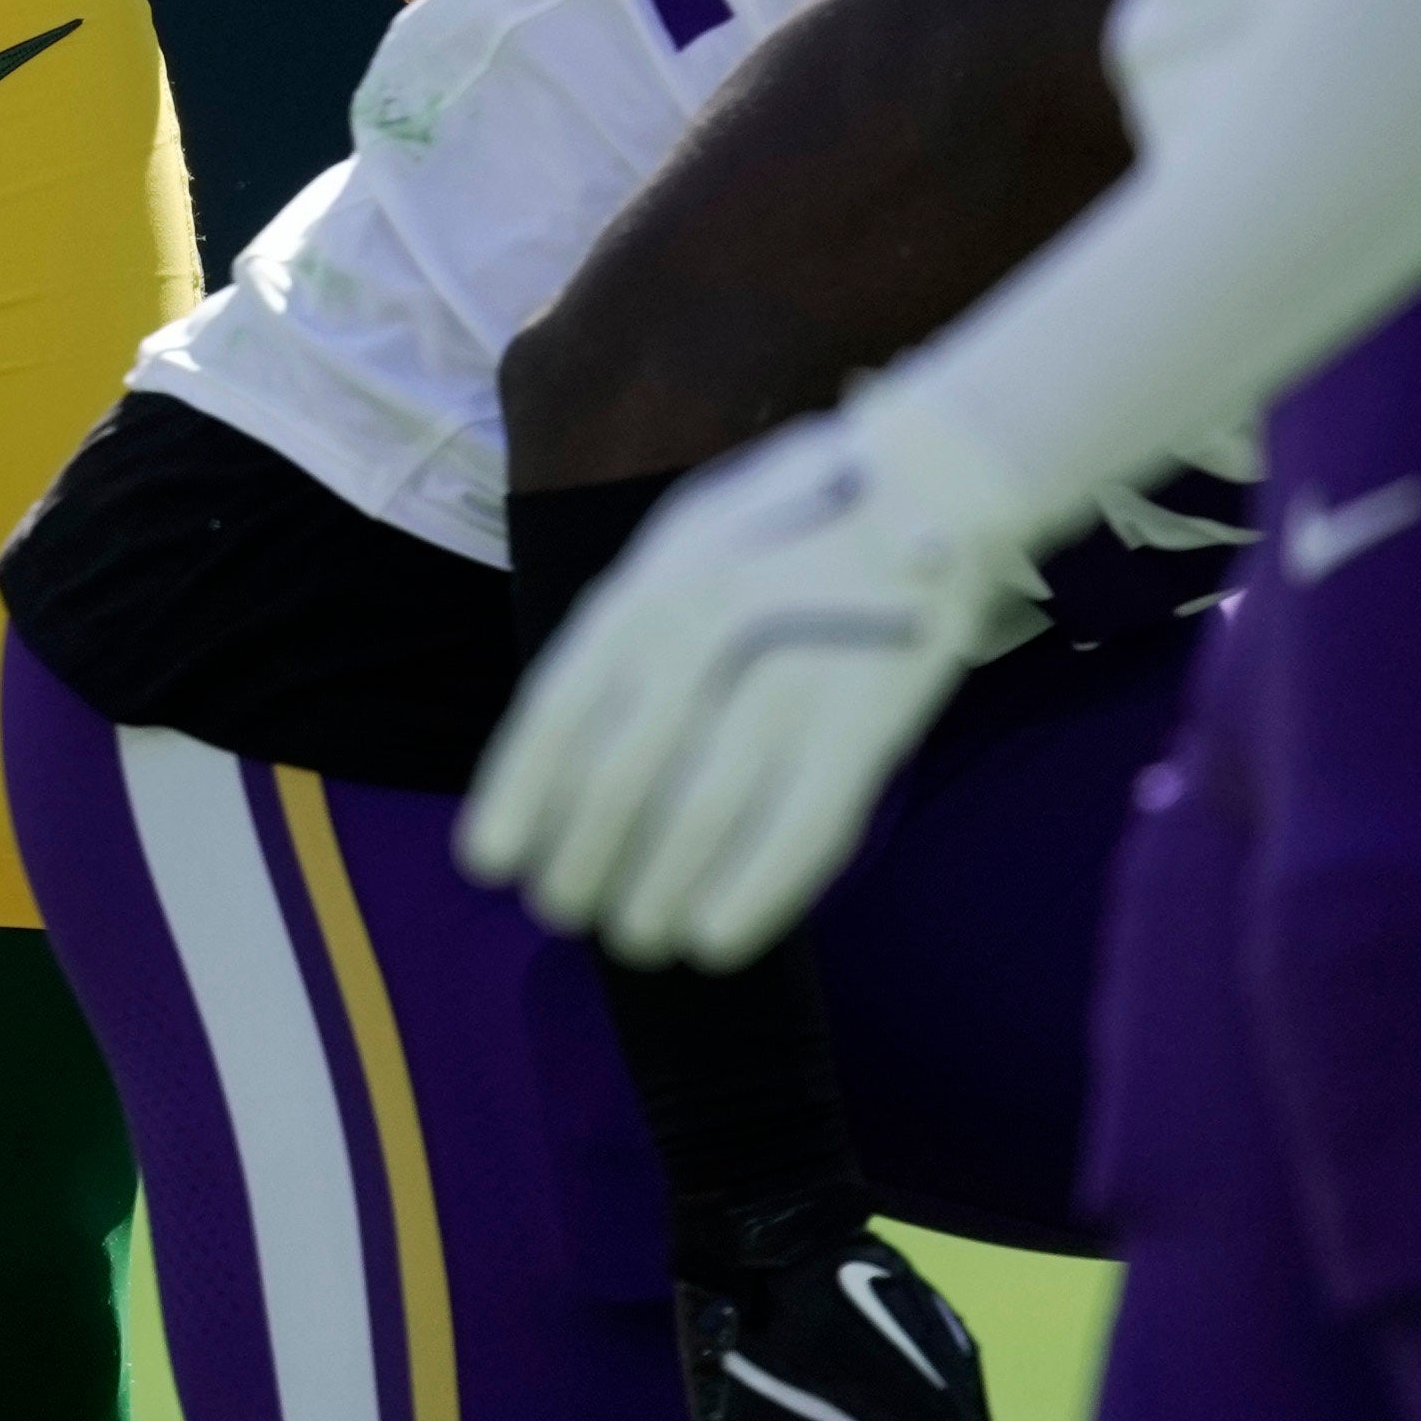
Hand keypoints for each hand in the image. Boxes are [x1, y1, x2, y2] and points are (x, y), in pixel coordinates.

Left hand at [463, 386, 1030, 962]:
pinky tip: (714, 942)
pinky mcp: (867, 725)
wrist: (930, 478)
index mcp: (646, 593)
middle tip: (566, 913)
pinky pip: (801, 831)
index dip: (517, 800)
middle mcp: (703, 640)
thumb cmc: (790, 518)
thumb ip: (625, 625)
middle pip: (616, 782)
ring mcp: (786, 682)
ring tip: (635, 937)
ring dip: (654, 894)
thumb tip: (566, 725)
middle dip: (580, 863)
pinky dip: (751, 896)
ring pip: (697, 819)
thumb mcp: (679, 543)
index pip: (556, 715)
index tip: (491, 864)